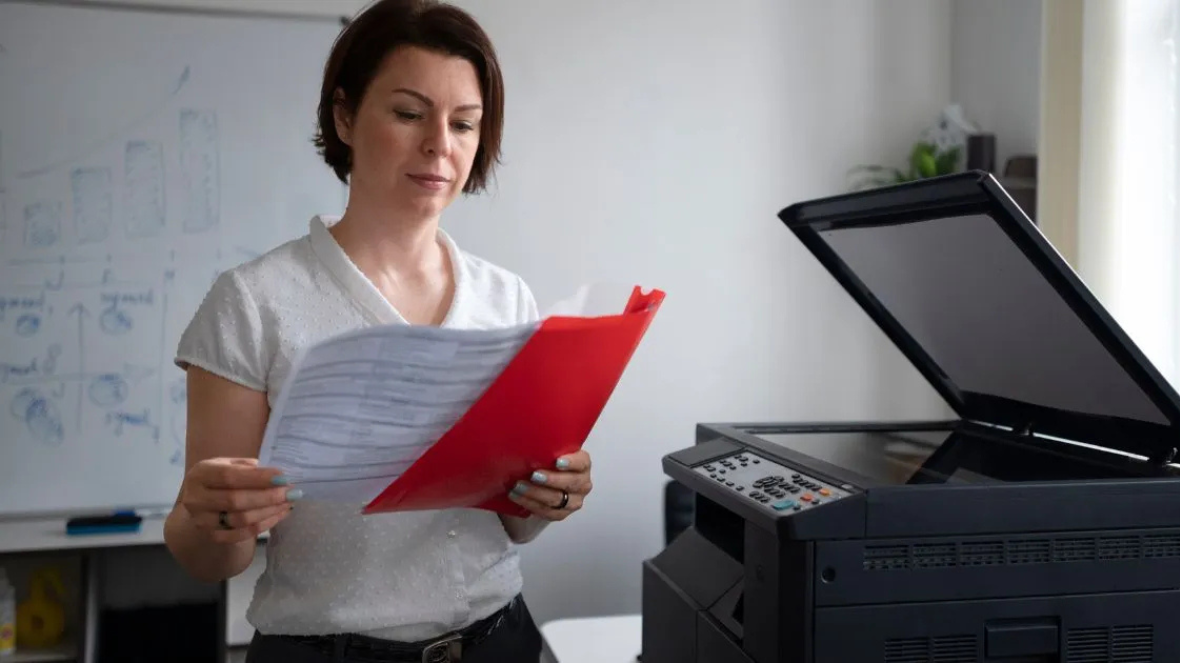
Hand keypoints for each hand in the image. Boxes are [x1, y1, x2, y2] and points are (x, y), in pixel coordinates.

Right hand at [178, 458, 299, 543]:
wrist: (202, 501)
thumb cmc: (221, 477)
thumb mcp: (230, 464)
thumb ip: (250, 467)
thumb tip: (278, 475)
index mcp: (200, 474)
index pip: (229, 476)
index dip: (258, 478)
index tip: (283, 477)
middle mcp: (196, 499)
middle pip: (235, 501)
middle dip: (268, 497)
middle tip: (291, 492)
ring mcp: (202, 521)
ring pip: (240, 519)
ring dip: (269, 511)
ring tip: (289, 502)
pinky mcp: (212, 536)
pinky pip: (242, 534)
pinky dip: (264, 524)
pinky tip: (280, 514)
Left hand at [507, 450, 592, 521]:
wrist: (542, 485)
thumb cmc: (547, 463)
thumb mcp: (551, 453)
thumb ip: (548, 448)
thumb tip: (527, 436)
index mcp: (583, 465)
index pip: (582, 463)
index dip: (571, 463)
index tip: (556, 461)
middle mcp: (582, 483)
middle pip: (570, 483)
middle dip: (551, 479)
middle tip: (533, 475)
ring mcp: (574, 501)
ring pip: (557, 499)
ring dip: (536, 493)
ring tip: (518, 486)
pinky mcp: (561, 514)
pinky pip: (547, 512)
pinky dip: (530, 504)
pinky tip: (517, 497)